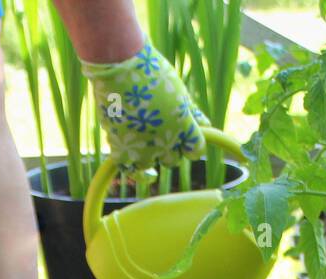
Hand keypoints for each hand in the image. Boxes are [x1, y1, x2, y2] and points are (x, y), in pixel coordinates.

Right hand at [82, 40, 206, 169]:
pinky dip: (129, 163)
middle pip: (172, 159)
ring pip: (149, 166)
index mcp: (185, 129)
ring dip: (148, 158)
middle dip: (169, 149)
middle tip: (159, 132)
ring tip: (144, 149)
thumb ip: (192, 112)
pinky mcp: (121, 148)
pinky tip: (129, 159)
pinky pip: (127, 167)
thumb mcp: (178, 90)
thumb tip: (205, 124)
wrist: (120, 64)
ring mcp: (144, 148)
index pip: (196, 151)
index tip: (188, 138)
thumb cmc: (152, 72)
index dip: (192, 145)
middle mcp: (167, 143)